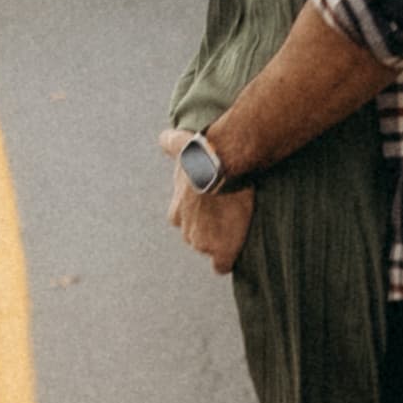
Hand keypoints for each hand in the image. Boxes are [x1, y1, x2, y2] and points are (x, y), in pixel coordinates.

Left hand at [159, 129, 254, 273]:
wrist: (221, 166)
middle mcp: (185, 230)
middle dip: (210, 229)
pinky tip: (237, 251)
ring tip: (239, 224)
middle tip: (229, 212)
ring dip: (222, 240)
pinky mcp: (220, 251)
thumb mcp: (182, 149)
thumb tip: (163, 137)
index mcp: (176, 212)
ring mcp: (201, 243)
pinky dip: (228, 260)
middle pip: (198, 237)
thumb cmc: (203, 157)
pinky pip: (222, 265)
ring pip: (210, 247)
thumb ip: (171, 146)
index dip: (202, 215)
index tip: (214, 205)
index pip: (186, 222)